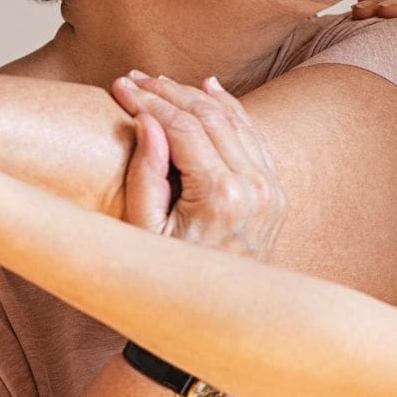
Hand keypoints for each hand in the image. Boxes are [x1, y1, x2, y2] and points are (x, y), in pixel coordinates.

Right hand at [109, 72, 286, 259]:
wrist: (217, 317)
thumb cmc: (172, 277)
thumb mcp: (145, 233)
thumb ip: (146, 176)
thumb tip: (147, 121)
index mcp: (219, 196)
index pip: (182, 127)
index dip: (148, 102)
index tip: (121, 88)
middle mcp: (253, 187)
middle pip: (209, 116)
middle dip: (168, 92)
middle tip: (135, 78)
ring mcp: (270, 189)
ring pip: (234, 120)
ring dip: (197, 95)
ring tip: (161, 82)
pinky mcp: (275, 192)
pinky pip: (254, 137)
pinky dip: (232, 110)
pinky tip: (209, 89)